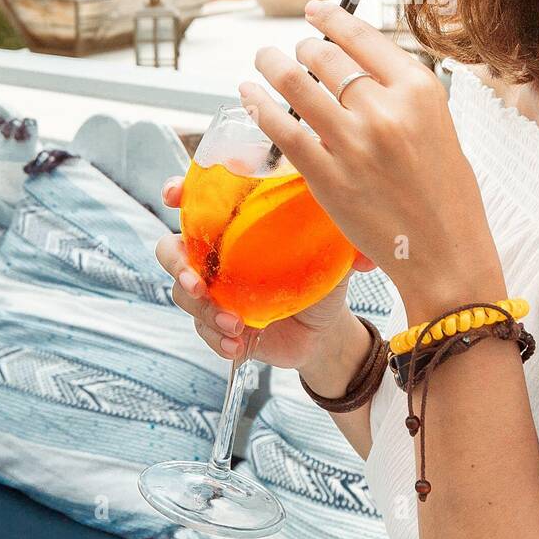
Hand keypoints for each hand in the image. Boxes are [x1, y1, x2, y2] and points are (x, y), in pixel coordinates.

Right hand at [155, 176, 374, 371]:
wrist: (324, 330)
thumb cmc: (323, 277)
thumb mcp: (333, 256)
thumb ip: (344, 246)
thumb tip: (366, 255)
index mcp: (238, 224)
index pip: (200, 200)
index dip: (180, 192)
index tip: (174, 195)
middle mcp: (218, 253)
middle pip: (172, 248)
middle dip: (177, 263)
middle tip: (199, 281)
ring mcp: (213, 289)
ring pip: (183, 293)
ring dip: (203, 310)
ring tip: (235, 325)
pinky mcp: (215, 323)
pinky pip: (200, 329)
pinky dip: (216, 339)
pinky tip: (238, 346)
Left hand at [239, 0, 505, 318]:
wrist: (446, 254)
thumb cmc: (447, 194)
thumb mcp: (438, 125)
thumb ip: (399, 94)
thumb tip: (355, 65)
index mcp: (419, 91)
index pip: (362, 37)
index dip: (331, 19)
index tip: (315, 11)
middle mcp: (385, 110)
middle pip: (326, 57)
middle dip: (303, 47)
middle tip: (295, 49)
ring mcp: (352, 143)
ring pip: (296, 85)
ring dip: (271, 66)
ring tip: (262, 60)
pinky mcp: (326, 176)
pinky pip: (282, 130)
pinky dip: (259, 108)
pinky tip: (250, 97)